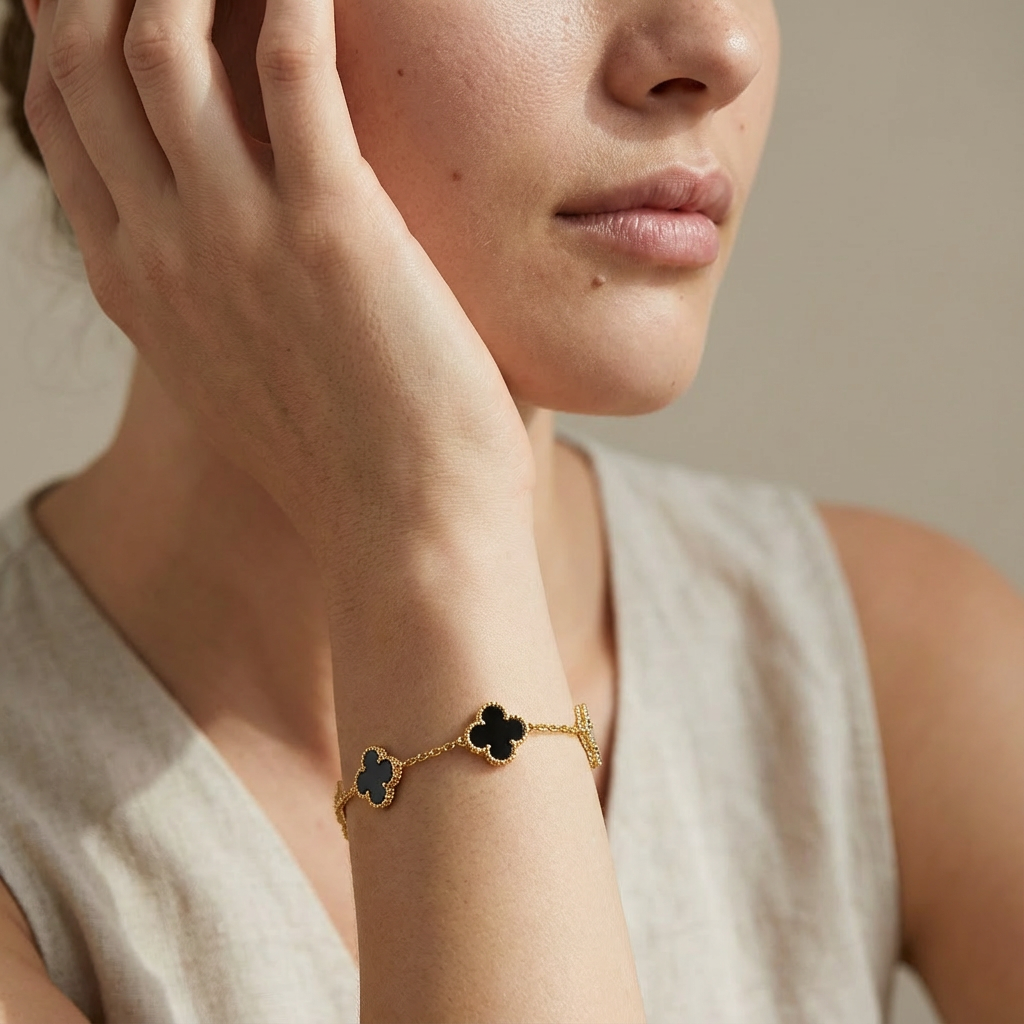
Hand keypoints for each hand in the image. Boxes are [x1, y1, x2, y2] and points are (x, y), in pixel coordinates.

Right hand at [22, 0, 534, 549]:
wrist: (404, 536)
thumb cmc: (346, 462)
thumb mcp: (244, 373)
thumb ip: (217, 290)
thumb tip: (245, 237)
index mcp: (138, 283)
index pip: (63, 114)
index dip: (75, 25)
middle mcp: (163, 250)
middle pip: (91, 59)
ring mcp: (236, 238)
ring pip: (163, 40)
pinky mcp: (332, 232)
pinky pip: (292, 65)